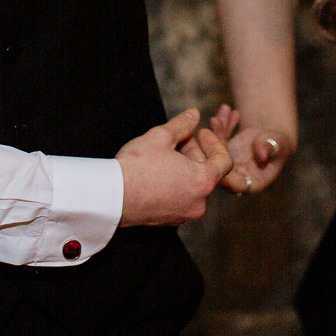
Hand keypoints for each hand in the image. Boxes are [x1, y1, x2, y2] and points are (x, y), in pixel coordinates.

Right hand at [116, 108, 233, 225]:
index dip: (214, 142)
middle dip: (195, 152)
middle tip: (176, 139)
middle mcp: (199, 203)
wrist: (111, 197)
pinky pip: (180, 199)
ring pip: (193, 186)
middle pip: (207, 173)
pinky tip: (156, 173)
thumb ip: (182, 124)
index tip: (199, 132)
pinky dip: (175, 184)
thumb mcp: (161, 136)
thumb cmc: (137, 166)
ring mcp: (184, 215)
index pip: (224, 161)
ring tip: (164, 154)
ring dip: (185, 168)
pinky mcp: (169, 221)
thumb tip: (194, 114)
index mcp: (203, 182)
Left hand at [205, 105, 296, 195]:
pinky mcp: (223, 152)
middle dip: (216, 139)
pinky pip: (218, 139)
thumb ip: (268, 150)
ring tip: (224, 109)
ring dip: (218, 128)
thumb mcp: (276, 146)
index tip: (216, 144)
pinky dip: (222, 124)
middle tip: (216, 120)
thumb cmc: (279, 146)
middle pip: (219, 162)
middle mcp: (234, 177)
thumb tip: (261, 155)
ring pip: (216, 148)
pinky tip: (226, 109)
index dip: (221, 166)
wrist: (276, 140)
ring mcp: (227, 164)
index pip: (230, 182)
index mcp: (248, 184)